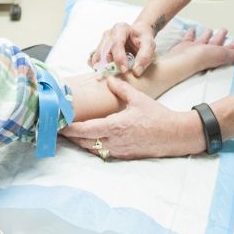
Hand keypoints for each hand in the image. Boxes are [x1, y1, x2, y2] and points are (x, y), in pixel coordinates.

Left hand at [62, 77, 204, 159]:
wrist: (173, 135)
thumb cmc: (156, 116)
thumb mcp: (138, 99)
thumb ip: (120, 88)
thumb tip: (108, 77)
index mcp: (115, 126)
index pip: (85, 130)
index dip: (70, 128)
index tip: (59, 124)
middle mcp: (114, 141)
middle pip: (84, 142)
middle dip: (71, 136)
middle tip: (59, 129)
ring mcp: (119, 151)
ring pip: (93, 149)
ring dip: (81, 142)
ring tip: (71, 134)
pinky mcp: (124, 156)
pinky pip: (103, 153)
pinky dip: (94, 147)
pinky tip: (91, 140)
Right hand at [87, 21, 156, 75]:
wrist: (138, 34)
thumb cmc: (143, 38)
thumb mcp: (149, 45)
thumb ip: (144, 56)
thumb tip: (136, 71)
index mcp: (121, 28)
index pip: (117, 43)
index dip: (119, 58)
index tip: (124, 70)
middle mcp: (109, 34)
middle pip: (104, 50)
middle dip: (108, 65)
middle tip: (115, 76)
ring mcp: (102, 41)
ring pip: (97, 56)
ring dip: (102, 68)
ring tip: (110, 76)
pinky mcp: (100, 50)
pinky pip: (94, 60)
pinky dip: (97, 67)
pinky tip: (104, 73)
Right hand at [166, 26, 233, 69]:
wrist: (181, 61)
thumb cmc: (200, 59)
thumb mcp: (223, 55)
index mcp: (216, 56)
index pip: (229, 49)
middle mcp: (206, 53)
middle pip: (216, 43)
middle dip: (221, 37)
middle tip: (224, 30)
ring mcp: (195, 50)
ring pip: (203, 40)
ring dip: (208, 35)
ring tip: (211, 30)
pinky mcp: (185, 46)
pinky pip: (189, 37)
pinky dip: (191, 33)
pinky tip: (193, 29)